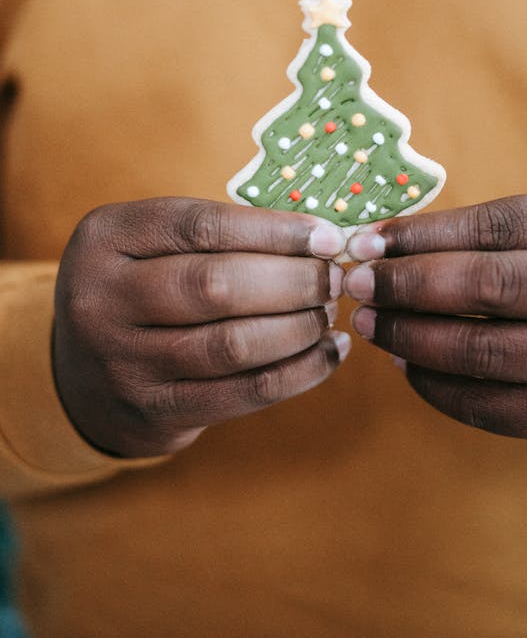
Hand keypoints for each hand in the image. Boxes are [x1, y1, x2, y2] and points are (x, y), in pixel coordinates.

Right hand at [53, 198, 348, 457]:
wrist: (82, 379)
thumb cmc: (142, 292)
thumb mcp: (151, 247)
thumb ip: (219, 237)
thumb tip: (319, 239)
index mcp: (107, 237)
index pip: (202, 226)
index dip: (275, 231)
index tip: (327, 236)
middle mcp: (102, 298)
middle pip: (218, 285)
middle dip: (293, 281)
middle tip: (333, 279)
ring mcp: (123, 361)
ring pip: (234, 344)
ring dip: (300, 327)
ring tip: (328, 313)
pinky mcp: (154, 411)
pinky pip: (245, 392)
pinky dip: (300, 372)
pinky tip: (329, 353)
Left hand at [343, 195, 526, 438]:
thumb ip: (486, 233)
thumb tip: (381, 246)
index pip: (500, 226)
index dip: (425, 235)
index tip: (367, 242)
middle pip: (493, 287)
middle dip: (410, 285)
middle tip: (357, 285)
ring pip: (485, 351)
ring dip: (412, 337)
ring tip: (371, 323)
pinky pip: (490, 406)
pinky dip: (435, 386)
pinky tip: (405, 363)